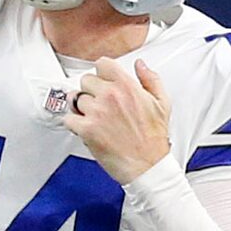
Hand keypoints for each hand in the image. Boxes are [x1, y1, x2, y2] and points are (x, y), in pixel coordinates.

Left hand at [63, 57, 171, 183]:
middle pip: (86, 80)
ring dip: (81, 107)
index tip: (102, 80)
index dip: (102, 72)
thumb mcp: (162, 103)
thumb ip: (151, 79)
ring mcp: (96, 112)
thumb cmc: (154, 140)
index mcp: (127, 87)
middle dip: (91, 91)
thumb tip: (140, 65)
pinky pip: (68, 118)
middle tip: (99, 103)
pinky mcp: (86, 129)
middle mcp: (110, 96)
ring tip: (93, 117)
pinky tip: (85, 128)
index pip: (103, 64)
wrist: (147, 166)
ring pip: (75, 98)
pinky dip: (73, 123)